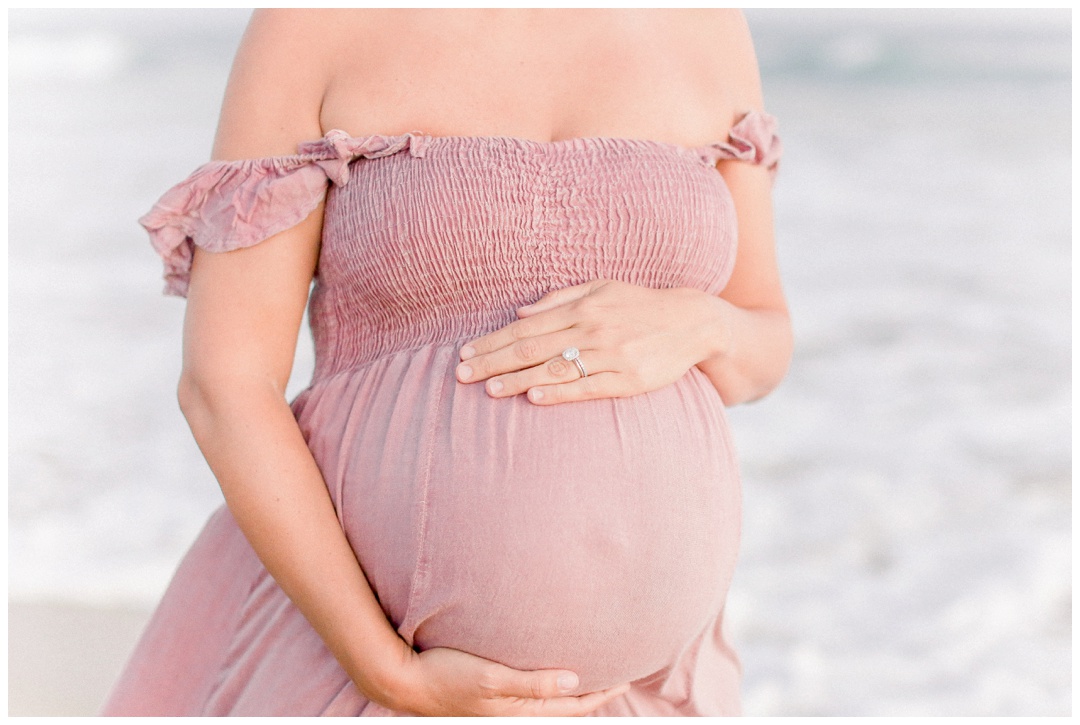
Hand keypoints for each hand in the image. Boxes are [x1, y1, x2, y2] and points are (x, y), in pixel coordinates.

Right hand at [383, 646, 631, 715]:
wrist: (404, 682)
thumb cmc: (445, 675)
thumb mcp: (491, 677)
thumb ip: (533, 682)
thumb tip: (574, 682)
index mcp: (519, 712)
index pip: (572, 706)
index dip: (601, 694)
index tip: (625, 678)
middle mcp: (514, 715)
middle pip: (564, 710)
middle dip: (592, 697)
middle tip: (618, 679)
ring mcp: (501, 710)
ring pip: (549, 707)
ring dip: (572, 696)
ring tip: (592, 680)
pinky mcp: (490, 701)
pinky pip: (532, 700)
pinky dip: (550, 692)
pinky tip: (550, 680)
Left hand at [455, 279, 722, 404]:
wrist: (692, 322)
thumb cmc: (639, 305)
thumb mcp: (601, 289)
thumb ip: (559, 299)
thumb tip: (519, 313)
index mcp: (581, 307)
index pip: (525, 327)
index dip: (493, 341)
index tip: (465, 354)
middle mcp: (592, 329)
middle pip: (532, 348)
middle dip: (494, 361)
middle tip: (461, 375)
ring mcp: (611, 355)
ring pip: (555, 369)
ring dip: (519, 380)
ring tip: (489, 390)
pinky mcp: (628, 379)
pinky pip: (588, 388)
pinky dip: (559, 393)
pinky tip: (534, 399)